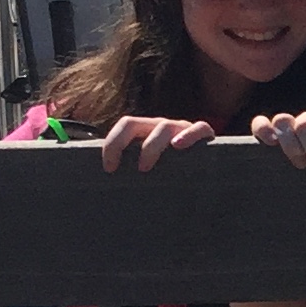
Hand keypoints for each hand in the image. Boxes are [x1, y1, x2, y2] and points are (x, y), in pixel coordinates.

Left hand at [99, 115, 213, 172]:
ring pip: (163, 127)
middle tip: (116, 168)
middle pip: (132, 123)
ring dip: (150, 146)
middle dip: (119, 143)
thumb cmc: (170, 181)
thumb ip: (128, 173)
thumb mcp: (145, 175)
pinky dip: (189, 135)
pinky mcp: (204, 136)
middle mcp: (158, 128)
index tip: (109, 168)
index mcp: (143, 133)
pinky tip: (179, 146)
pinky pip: (199, 128)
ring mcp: (181, 129)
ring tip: (144, 168)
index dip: (112, 144)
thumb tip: (99, 183)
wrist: (206, 183)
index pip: (123, 127)